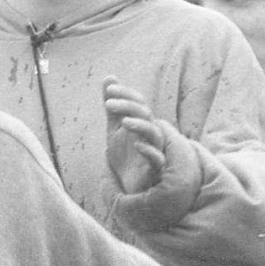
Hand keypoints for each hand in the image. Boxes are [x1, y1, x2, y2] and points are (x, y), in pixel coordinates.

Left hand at [104, 75, 165, 193]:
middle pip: (145, 114)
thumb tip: (109, 77)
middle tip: (107, 104)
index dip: (126, 93)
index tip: (109, 88)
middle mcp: (150, 135)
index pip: (138, 102)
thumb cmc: (126, 156)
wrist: (130, 187)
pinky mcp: (154, 170)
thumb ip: (113, 107)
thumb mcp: (114, 129)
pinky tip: (136, 145)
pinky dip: (148, 151)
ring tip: (123, 122)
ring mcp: (154, 151)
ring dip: (140, 125)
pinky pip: (157, 159)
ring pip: (154, 134)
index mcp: (141, 123)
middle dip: (128, 106)